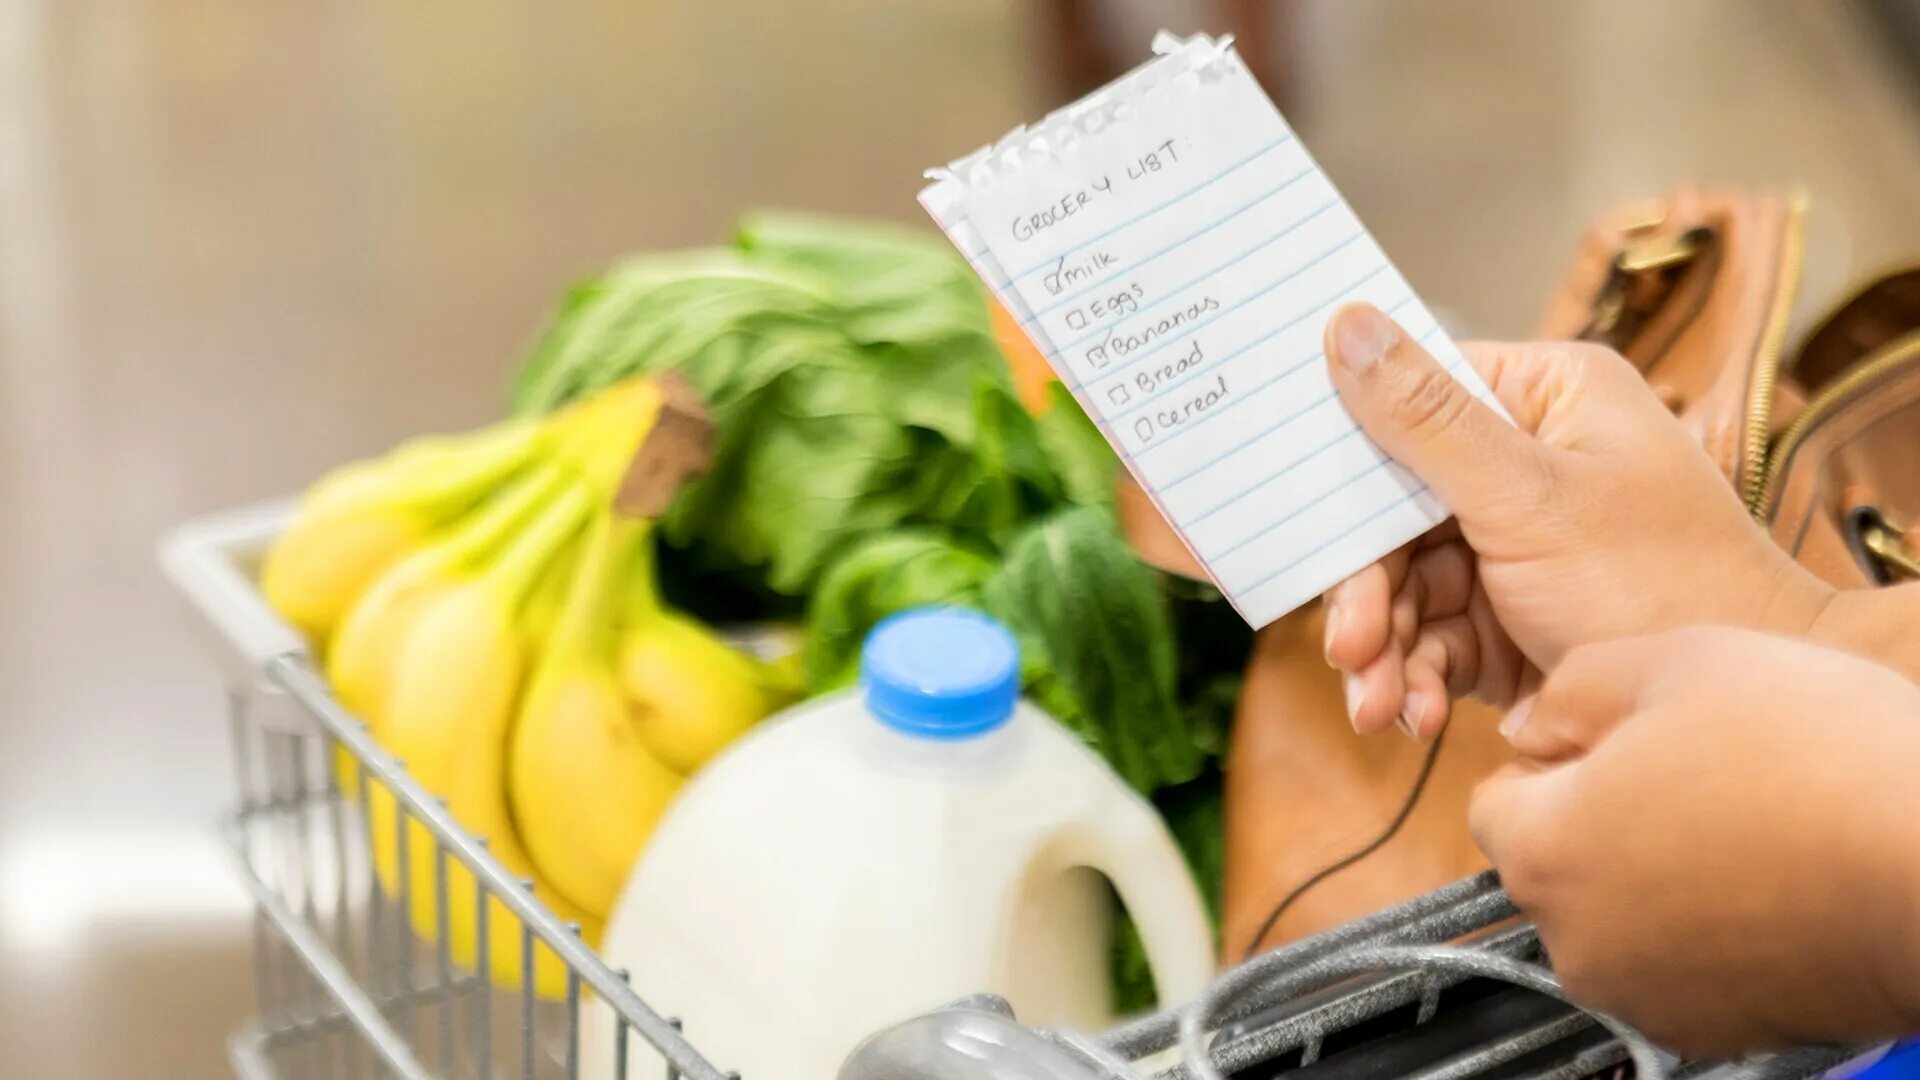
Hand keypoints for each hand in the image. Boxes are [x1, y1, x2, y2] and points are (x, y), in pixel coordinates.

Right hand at [1317, 303, 1833, 737]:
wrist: (1731, 721)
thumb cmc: (1663, 583)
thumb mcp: (1530, 497)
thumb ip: (1426, 421)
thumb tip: (1344, 323)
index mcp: (1545, 400)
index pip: (1411, 401)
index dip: (1347, 455)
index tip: (1295, 505)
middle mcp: (1525, 463)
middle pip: (1394, 510)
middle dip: (1367, 590)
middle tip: (1348, 645)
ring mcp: (1514, 547)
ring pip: (1403, 586)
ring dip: (1382, 649)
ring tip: (1376, 706)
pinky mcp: (1507, 621)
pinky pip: (1429, 639)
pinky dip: (1413, 678)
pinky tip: (1411, 715)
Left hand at [1471, 627, 1919, 1055]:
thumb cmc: (1818, 755)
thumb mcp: (1671, 661)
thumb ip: (1567, 690)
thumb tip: (1527, 726)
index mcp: (1544, 853)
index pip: (1493, 802)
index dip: (1556, 759)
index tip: (1623, 740)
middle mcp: (1577, 944)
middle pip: (1554, 864)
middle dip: (1602, 817)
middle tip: (1697, 769)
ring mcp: (1649, 997)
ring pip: (1619, 916)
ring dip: (1658, 872)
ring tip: (1748, 820)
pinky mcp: (1720, 1030)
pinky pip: (1682, 963)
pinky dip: (1711, 926)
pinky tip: (1775, 876)